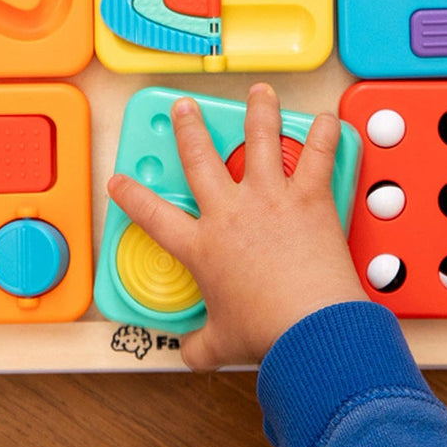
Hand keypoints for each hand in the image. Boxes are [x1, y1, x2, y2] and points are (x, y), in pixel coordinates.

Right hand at [107, 83, 366, 370]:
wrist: (308, 327)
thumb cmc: (266, 334)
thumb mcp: (220, 343)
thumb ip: (200, 345)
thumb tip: (190, 354)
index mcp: (202, 247)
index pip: (154, 217)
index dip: (131, 197)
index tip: (120, 181)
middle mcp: (230, 212)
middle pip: (200, 158)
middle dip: (189, 129)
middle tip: (184, 108)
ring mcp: (270, 198)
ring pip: (259, 140)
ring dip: (259, 112)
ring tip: (259, 92)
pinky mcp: (308, 197)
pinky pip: (317, 156)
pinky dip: (324, 135)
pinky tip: (327, 118)